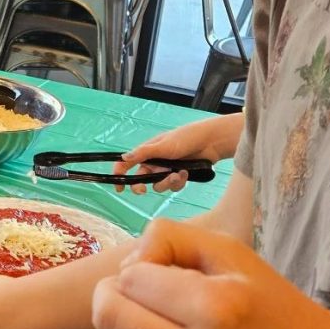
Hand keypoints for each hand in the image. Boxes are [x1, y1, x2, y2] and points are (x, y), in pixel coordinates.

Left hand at [92, 217, 329, 328]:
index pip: (129, 279)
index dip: (139, 268)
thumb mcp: (231, 254)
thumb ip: (171, 239)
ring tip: (161, 325)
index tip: (162, 273)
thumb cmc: (270, 307)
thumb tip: (123, 268)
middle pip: (106, 317)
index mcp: (218, 309)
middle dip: (111, 295)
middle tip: (136, 293)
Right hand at [113, 112, 242, 194]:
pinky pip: (173, 186)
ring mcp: (167, 169)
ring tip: (177, 174)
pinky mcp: (178, 175)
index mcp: (147, 152)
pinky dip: (178, 182)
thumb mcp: (163, 145)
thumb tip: (123, 158)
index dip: (120, 174)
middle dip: (141, 185)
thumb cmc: (186, 138)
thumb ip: (143, 153)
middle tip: (142, 190)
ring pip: (158, 185)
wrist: (211, 142)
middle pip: (141, 179)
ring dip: (166, 182)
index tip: (118, 186)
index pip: (127, 164)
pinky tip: (186, 173)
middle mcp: (155, 161)